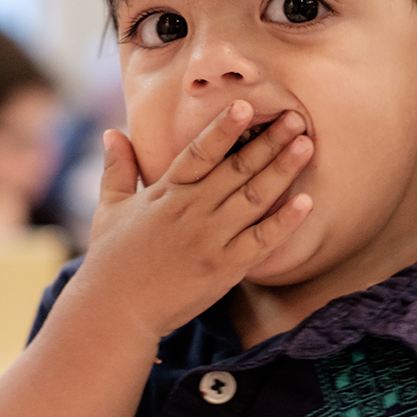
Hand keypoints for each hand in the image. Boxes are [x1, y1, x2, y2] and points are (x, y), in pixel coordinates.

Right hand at [79, 100, 313, 339]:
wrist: (115, 312)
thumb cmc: (112, 261)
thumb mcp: (109, 208)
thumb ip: (117, 169)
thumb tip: (112, 133)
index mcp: (166, 192)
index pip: (199, 152)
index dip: (223, 127)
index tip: (245, 104)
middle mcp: (191, 210)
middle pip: (237, 169)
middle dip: (268, 141)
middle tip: (296, 117)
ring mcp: (210, 239)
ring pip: (254, 198)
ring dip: (283, 170)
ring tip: (306, 144)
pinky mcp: (224, 267)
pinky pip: (261, 240)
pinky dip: (285, 221)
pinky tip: (306, 202)